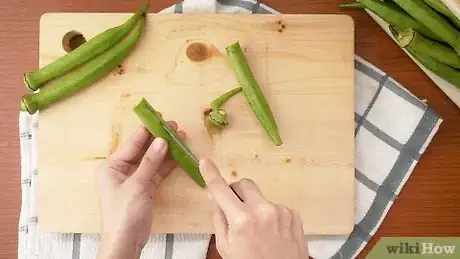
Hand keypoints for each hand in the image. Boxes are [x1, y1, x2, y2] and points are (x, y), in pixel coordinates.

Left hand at [96, 123, 184, 258]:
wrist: (125, 241)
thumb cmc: (124, 213)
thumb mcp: (137, 186)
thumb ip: (150, 162)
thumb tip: (162, 140)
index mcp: (112, 166)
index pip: (133, 143)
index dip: (147, 130)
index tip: (161, 118)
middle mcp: (122, 169)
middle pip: (143, 150)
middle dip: (159, 138)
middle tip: (175, 126)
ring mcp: (134, 179)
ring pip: (152, 160)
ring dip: (166, 150)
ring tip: (181, 137)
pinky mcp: (145, 188)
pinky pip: (157, 172)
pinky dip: (167, 164)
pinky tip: (178, 155)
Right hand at [199, 159, 308, 258]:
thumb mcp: (226, 248)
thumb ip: (219, 220)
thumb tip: (214, 198)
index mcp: (242, 220)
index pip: (221, 190)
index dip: (211, 174)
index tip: (205, 162)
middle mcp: (263, 210)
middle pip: (244, 184)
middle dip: (236, 192)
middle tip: (234, 207)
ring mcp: (282, 211)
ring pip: (260, 198)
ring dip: (255, 207)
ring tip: (258, 231)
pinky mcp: (294, 215)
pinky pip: (276, 207)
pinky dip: (270, 216)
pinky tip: (271, 233)